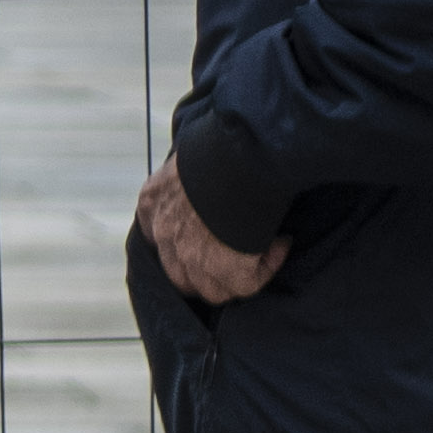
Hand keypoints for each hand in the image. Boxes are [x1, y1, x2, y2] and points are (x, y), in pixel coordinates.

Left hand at [133, 160, 281, 306]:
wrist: (244, 149)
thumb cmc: (225, 143)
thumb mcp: (192, 154)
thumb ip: (191, 175)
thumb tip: (211, 181)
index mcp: (152, 200)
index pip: (155, 236)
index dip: (180, 242)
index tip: (202, 235)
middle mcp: (165, 232)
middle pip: (178, 274)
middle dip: (203, 270)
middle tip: (233, 254)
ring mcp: (191, 255)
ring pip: (210, 289)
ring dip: (237, 276)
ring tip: (261, 252)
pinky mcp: (225, 270)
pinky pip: (246, 286)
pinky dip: (267, 268)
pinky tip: (280, 244)